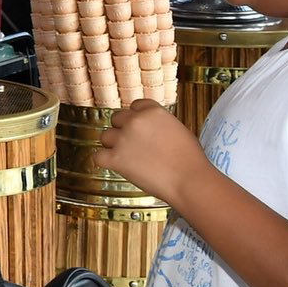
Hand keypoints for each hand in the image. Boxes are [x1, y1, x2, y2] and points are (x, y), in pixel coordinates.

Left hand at [95, 99, 211, 205]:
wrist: (189, 180)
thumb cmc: (189, 159)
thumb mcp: (177, 129)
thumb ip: (158, 124)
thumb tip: (148, 128)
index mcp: (152, 111)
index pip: (134, 106)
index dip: (137, 118)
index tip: (142, 130)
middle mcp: (135, 121)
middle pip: (116, 119)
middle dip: (123, 130)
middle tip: (136, 146)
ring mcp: (123, 139)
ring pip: (105, 137)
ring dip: (113, 146)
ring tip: (130, 158)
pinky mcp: (115, 158)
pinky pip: (98, 156)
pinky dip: (105, 161)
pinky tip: (117, 165)